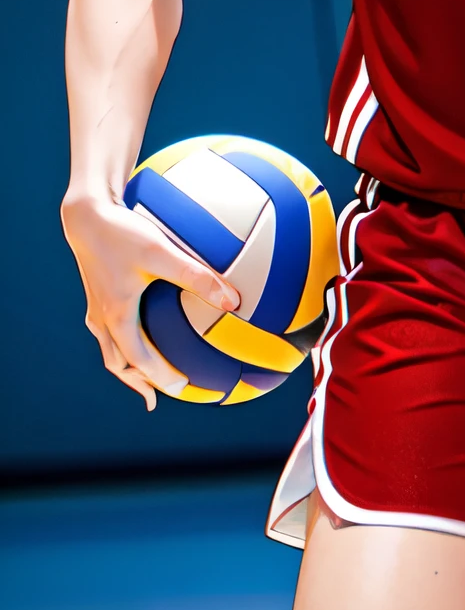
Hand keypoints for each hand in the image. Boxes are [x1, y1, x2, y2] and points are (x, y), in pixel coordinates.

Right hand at [61, 193, 239, 410]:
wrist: (86, 215)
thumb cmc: (122, 233)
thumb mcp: (162, 252)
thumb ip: (196, 275)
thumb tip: (233, 300)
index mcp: (116, 316)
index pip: (139, 361)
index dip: (160, 378)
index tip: (182, 389)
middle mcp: (102, 318)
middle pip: (119, 364)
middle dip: (139, 381)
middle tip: (161, 394)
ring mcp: (97, 307)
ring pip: (110, 350)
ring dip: (129, 366)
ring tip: (148, 373)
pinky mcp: (97, 294)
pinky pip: (109, 330)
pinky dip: (124, 342)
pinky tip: (142, 325)